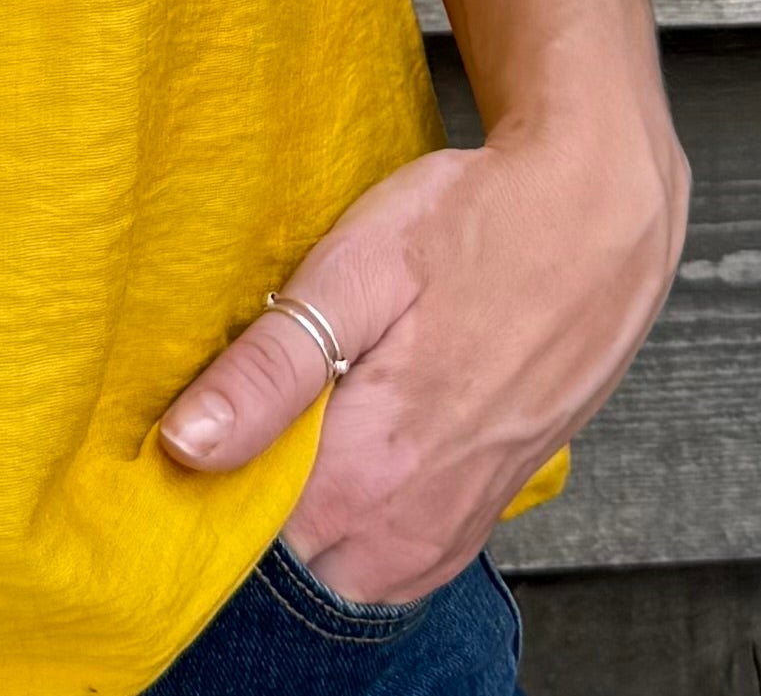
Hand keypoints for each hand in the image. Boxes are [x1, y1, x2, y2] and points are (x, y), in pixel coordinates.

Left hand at [156, 111, 687, 603]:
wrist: (594, 219)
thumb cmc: (471, 228)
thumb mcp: (354, 273)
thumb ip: (271, 369)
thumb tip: (186, 443)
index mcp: (372, 465)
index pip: (242, 528)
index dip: (201, 476)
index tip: (186, 417)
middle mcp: (416, 518)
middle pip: (290, 552)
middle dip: (252, 492)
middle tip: (245, 401)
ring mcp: (458, 520)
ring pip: (345, 562)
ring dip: (308, 507)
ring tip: (297, 416)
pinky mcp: (486, 507)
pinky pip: (400, 557)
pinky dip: (362, 522)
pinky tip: (350, 447)